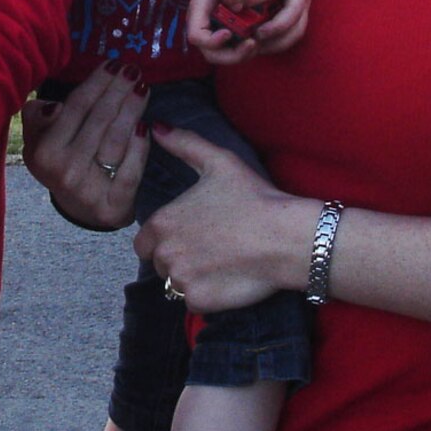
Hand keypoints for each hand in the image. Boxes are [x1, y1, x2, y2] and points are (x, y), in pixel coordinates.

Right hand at [19, 63, 149, 230]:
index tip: (114, 63)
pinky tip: (147, 127)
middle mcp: (65, 171)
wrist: (80, 209)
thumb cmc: (62, 161)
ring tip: (142, 87)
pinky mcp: (114, 205)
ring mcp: (90, 190)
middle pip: (98, 120)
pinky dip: (140, 147)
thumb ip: (39, 117)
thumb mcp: (39, 140)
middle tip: (133, 69)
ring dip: (132, 110)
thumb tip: (53, 106)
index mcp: (44, 152)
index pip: (76, 107)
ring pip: (116, 141)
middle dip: (118, 90)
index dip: (96, 82)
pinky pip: (131, 171)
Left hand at [134, 124, 304, 312]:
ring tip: (221, 263)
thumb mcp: (218, 161)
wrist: (286, 237)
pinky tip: (228, 278)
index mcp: (162, 222)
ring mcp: (181, 280)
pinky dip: (207, 295)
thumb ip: (183, 144)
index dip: (164, 240)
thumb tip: (157, 127)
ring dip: (192, 277)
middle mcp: (164, 253)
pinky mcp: (199, 301)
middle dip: (178, 259)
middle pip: (159, 264)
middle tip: (210, 249)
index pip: (144, 242)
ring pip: (174, 285)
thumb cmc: (253, 197)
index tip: (190, 235)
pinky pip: (193, 302)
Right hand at [186, 0, 258, 64]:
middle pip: (211, 54)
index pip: (197, 37)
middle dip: (232, 55)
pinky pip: (237, 52)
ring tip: (258, 43)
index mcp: (199, 12)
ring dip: (242, 55)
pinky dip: (249, 50)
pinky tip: (261, 39)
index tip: (229, 32)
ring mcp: (218, 34)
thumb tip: (234, 4)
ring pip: (225, 57)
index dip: (212, 41)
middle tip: (252, 44)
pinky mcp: (232, 38)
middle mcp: (206, 27)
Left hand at [237, 0, 317, 53]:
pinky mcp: (303, 11)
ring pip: (298, 29)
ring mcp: (305, 2)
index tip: (240, 1)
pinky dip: (282, 42)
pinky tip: (262, 46)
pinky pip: (297, 32)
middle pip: (294, 13)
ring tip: (257, 46)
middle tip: (253, 34)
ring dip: (279, 41)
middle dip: (274, 26)